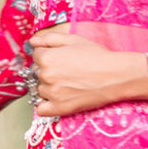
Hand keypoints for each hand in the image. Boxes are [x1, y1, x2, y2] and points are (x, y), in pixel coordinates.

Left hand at [30, 25, 147, 116]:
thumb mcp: (73, 39)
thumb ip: (50, 39)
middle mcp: (45, 75)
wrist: (115, 75)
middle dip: (47, 71)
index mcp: (47, 57)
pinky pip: (41, 109)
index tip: (60, 59)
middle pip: (36, 73)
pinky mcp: (59, 108)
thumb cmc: (96, 56)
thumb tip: (32, 41)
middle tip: (66, 72)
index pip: (36, 56)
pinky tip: (57, 99)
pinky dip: (46, 105)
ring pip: (40, 90)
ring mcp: (52, 93)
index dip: (48, 56)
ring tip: (67, 84)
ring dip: (48, 87)